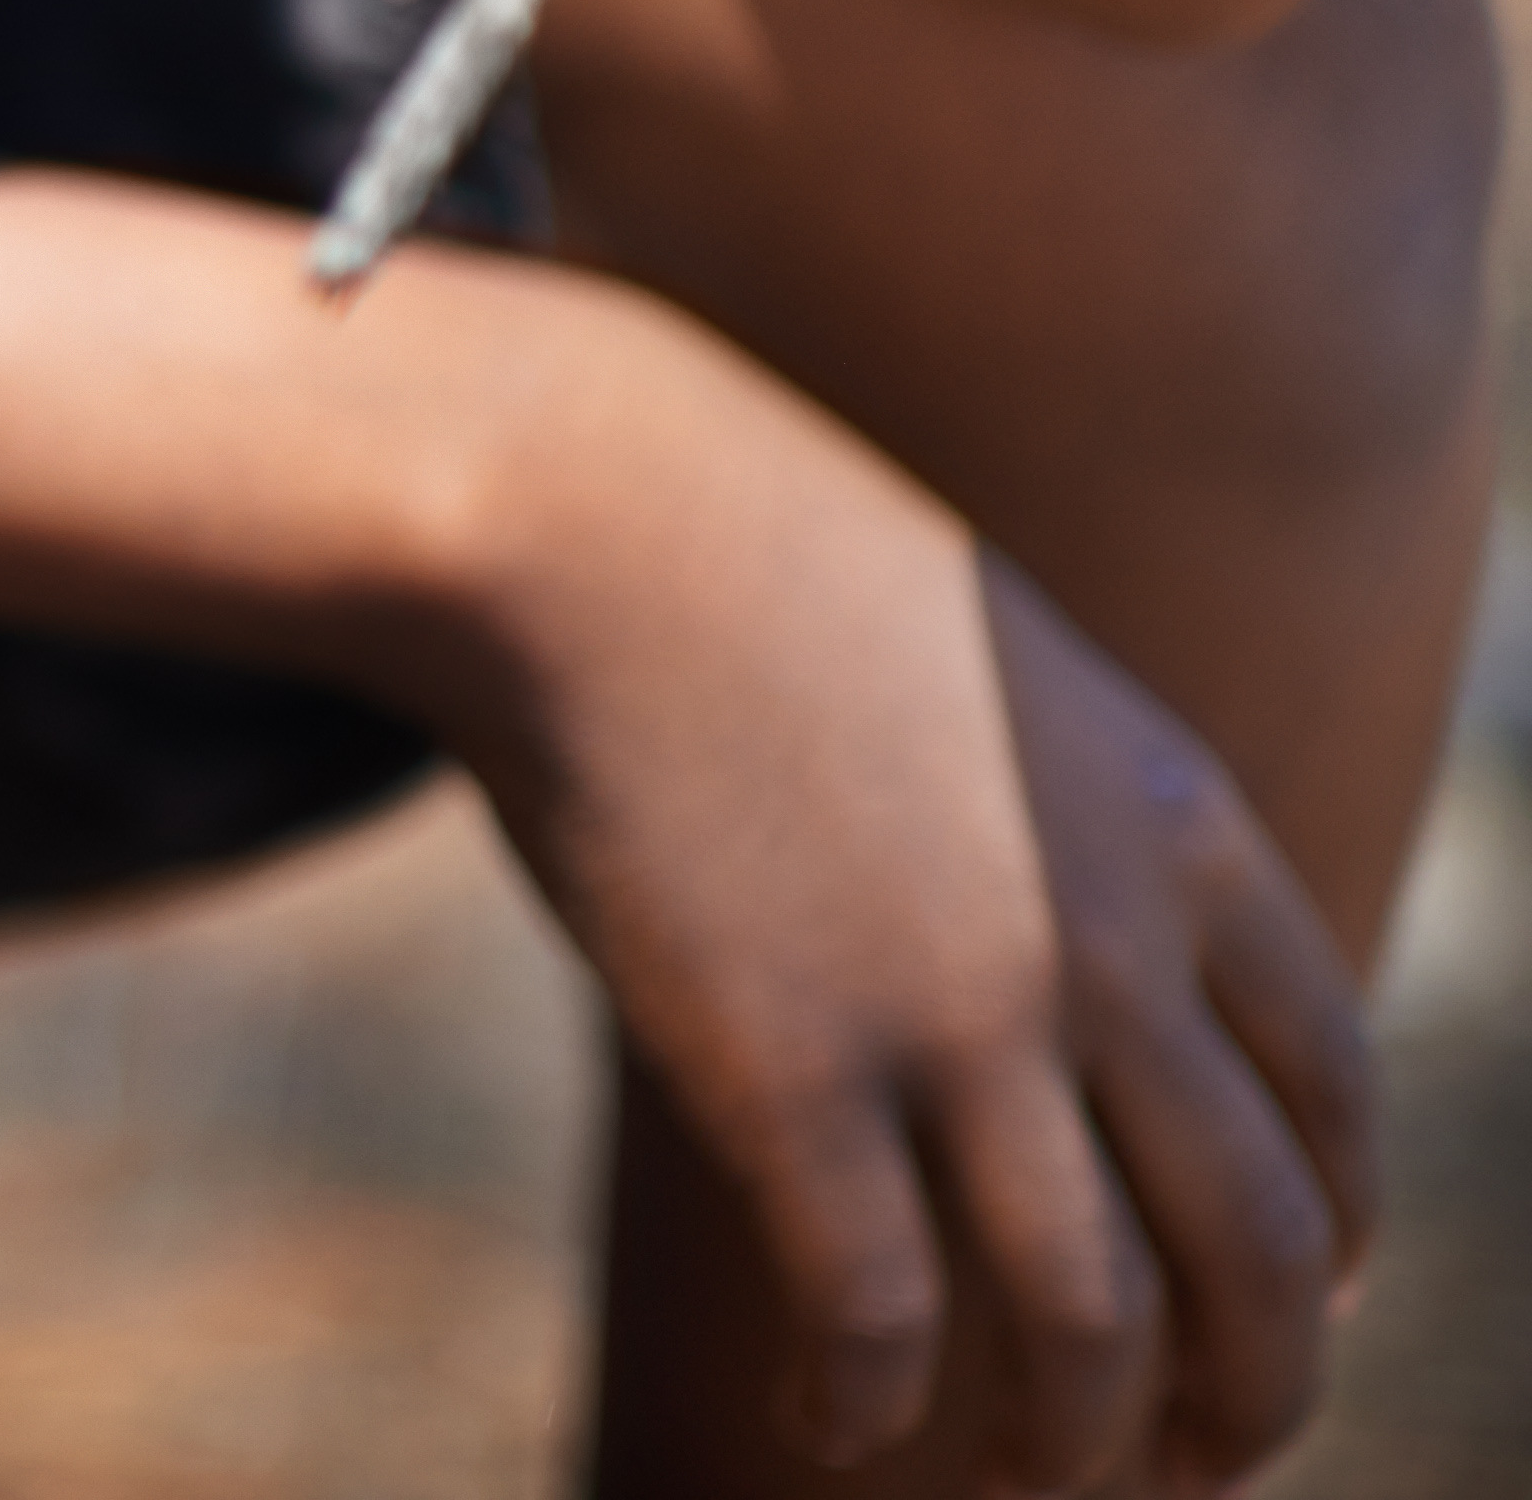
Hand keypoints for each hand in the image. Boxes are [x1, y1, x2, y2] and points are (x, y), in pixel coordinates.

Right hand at [457, 368, 1374, 1482]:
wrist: (577, 511)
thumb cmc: (747, 570)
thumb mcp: (992, 669)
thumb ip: (1069, 820)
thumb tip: (1075, 975)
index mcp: (1180, 833)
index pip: (1336, 1096)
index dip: (1332, 1235)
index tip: (1292, 1306)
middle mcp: (1109, 947)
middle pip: (1261, 1252)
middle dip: (1246, 1398)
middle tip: (1188, 1467)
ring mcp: (956, 1016)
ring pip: (1095, 1325)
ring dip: (1076, 1447)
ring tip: (1013, 1484)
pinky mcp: (790, 1072)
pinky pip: (877, 1313)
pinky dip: (865, 1408)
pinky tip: (825, 1425)